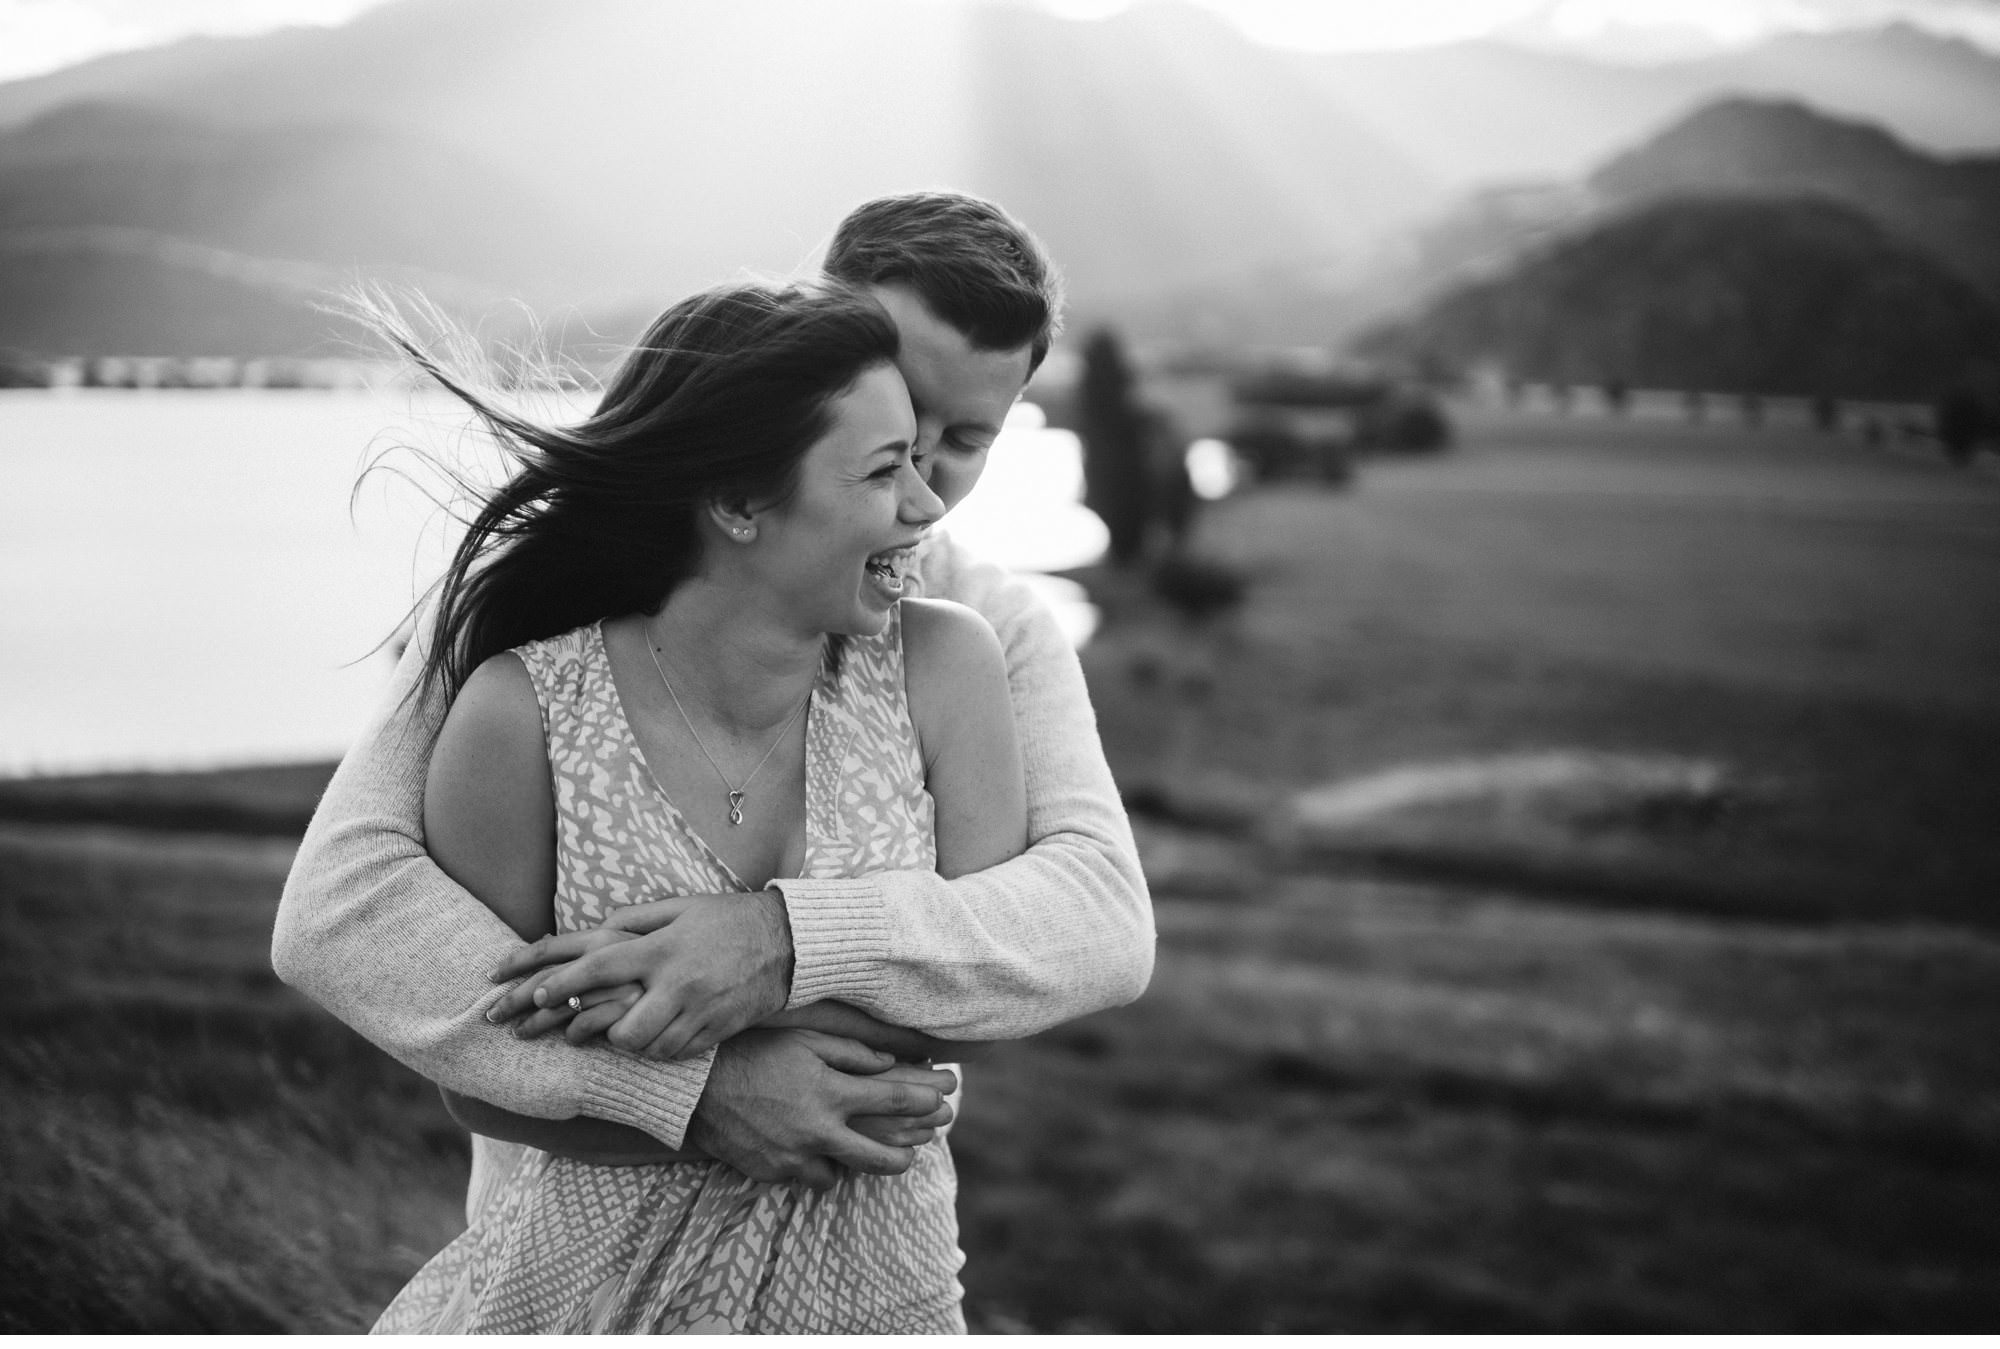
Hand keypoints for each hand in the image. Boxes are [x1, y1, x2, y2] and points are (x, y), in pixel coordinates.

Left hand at [506, 891, 794, 1059]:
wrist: (788, 942)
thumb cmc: (730, 918)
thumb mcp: (682, 906)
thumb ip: (637, 917)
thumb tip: (597, 927)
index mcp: (662, 949)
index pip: (598, 969)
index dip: (561, 984)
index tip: (535, 993)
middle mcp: (677, 984)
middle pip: (620, 1028)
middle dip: (595, 1032)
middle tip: (581, 1028)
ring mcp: (698, 1011)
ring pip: (647, 1048)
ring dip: (628, 1044)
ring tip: (618, 1032)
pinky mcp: (716, 1030)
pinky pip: (675, 1053)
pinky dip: (658, 1050)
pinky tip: (652, 1039)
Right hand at [688, 1029, 957, 1190]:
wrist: (698, 1087)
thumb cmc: (755, 1053)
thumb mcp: (806, 1039)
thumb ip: (851, 1052)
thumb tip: (889, 1064)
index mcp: (832, 1092)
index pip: (896, 1100)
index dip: (927, 1100)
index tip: (946, 1100)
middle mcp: (820, 1130)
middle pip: (881, 1158)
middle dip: (905, 1157)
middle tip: (914, 1154)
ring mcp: (797, 1156)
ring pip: (844, 1175)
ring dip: (855, 1165)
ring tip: (860, 1153)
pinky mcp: (774, 1172)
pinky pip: (810, 1178)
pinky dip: (818, 1169)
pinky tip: (818, 1155)